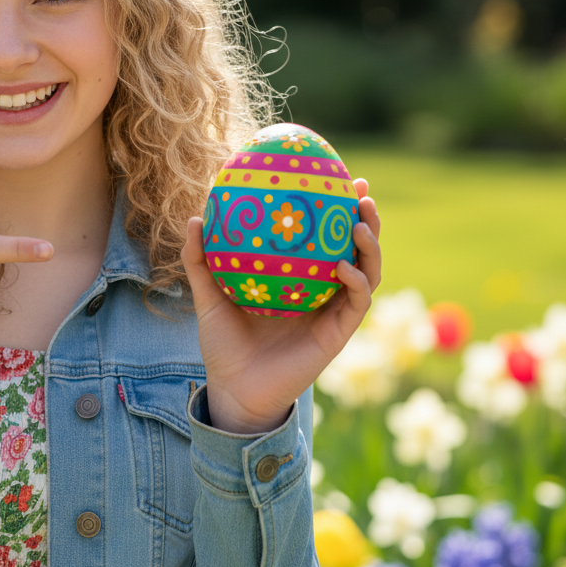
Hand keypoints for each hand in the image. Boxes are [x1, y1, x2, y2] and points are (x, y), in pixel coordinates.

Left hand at [180, 178, 381, 433]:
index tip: (335, 176)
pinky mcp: (339, 333)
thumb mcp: (209, 297)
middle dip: (366, 217)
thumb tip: (195, 218)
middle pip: (356, 248)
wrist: (235, 390)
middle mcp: (323, 291)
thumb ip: (201, 260)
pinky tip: (344, 265)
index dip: (333, 208)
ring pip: (368, 271)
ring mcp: (334, 312)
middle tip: (361, 190)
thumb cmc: (223, 345)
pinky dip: (356, 281)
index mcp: (300, 279)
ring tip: (359, 221)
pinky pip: (357, 302)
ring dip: (371, 245)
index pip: (324, 237)